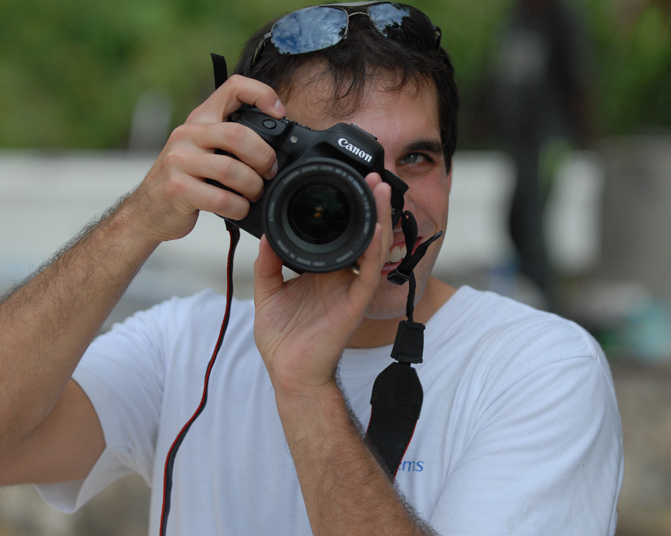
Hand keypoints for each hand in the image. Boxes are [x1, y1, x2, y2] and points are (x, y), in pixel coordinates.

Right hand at [127, 75, 285, 243]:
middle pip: (238, 135)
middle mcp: (188, 134)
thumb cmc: (186, 180)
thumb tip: (277, 153)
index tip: (279, 113)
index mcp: (200, 119)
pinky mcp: (177, 189)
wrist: (147, 210)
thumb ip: (231, 143)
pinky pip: (221, 199)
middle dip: (263, 157)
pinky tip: (239, 209)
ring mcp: (179, 160)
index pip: (233, 87)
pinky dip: (239, 208)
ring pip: (231, 170)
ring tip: (253, 195)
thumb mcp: (204, 151)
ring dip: (253, 187)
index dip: (262, 94)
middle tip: (269, 172)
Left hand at [252, 173, 393, 398]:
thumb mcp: (267, 292)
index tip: (343, 182)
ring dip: (379, 217)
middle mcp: (341, 276)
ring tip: (381, 188)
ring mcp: (351, 288)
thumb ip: (268, 263)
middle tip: (372, 175)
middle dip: (370, 204)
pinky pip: (369, 273)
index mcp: (322, 271)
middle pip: (361, 233)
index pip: (337, 233)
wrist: (290, 374)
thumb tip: (266, 233)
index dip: (344, 209)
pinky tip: (377, 228)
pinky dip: (375, 249)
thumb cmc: (283, 340)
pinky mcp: (356, 303)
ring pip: (372, 246)